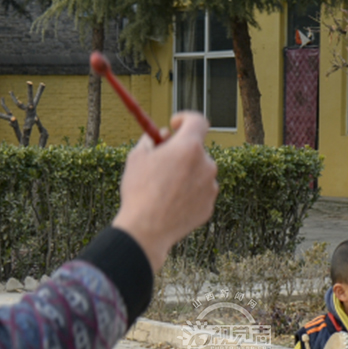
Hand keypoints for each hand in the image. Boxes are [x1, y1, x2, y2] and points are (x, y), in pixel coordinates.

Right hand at [111, 112, 217, 271]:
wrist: (147, 229)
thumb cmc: (139, 192)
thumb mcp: (137, 157)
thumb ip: (151, 139)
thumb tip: (162, 135)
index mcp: (189, 147)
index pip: (198, 120)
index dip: (185, 119)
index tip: (175, 124)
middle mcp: (206, 164)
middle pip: (197, 148)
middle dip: (181, 150)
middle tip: (163, 159)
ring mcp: (210, 186)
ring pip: (198, 171)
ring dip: (185, 173)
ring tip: (163, 188)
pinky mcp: (209, 205)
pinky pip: (199, 192)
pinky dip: (188, 192)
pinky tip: (170, 203)